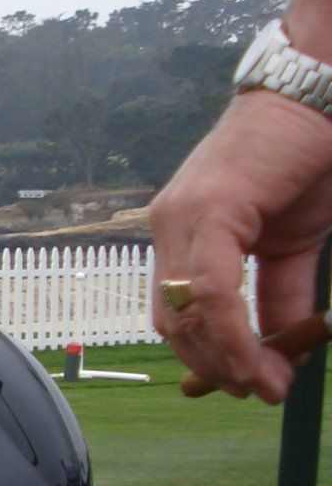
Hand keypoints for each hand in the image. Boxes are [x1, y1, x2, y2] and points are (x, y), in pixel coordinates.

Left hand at [148, 90, 331, 401]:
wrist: (321, 92)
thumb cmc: (307, 158)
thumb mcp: (293, 245)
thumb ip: (281, 296)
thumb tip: (280, 351)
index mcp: (183, 234)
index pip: (178, 313)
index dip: (207, 357)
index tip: (246, 388)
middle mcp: (169, 226)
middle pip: (176, 320)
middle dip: (217, 366)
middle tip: (261, 392)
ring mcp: (181, 216)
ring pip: (189, 311)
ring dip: (226, 359)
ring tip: (267, 385)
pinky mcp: (207, 209)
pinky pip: (213, 289)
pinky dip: (232, 332)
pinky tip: (259, 360)